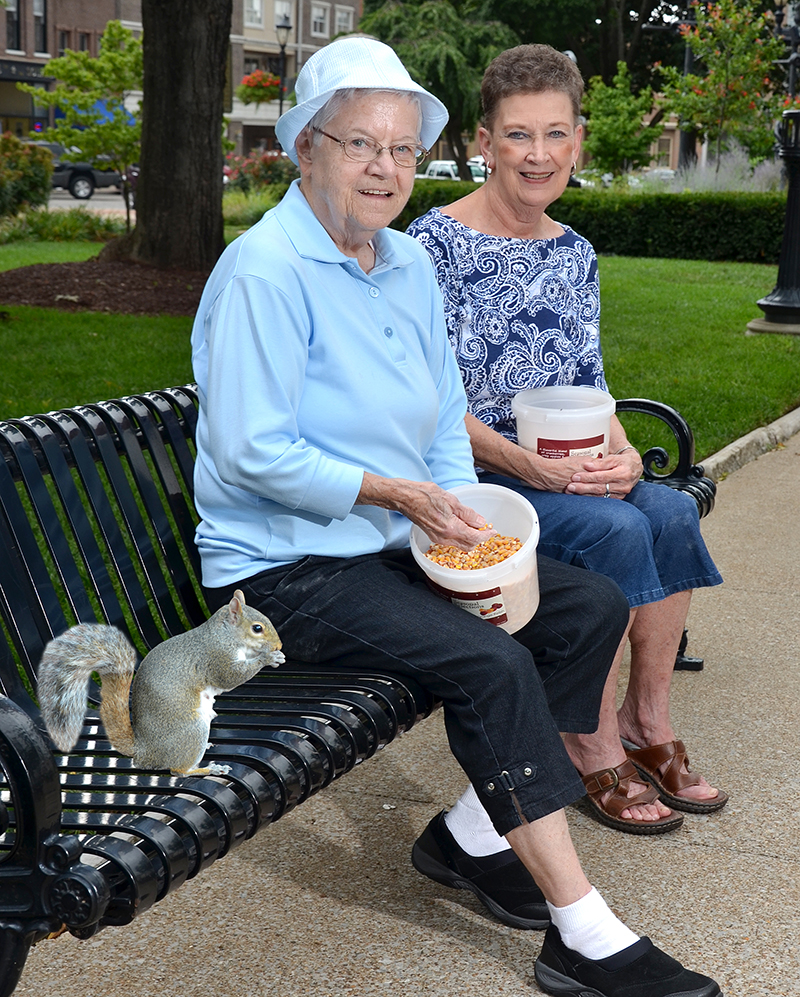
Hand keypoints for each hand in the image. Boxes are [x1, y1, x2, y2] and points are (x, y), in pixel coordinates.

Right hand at [357, 473, 495, 550]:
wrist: (405, 498)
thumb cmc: (425, 495)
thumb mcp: (451, 500)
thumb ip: (467, 513)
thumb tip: (480, 522)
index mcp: (450, 528)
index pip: (474, 538)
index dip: (486, 536)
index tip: (493, 531)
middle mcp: (444, 537)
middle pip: (468, 545)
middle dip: (479, 539)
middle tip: (486, 529)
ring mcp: (437, 538)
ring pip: (460, 545)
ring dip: (470, 539)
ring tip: (475, 527)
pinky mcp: (433, 536)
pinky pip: (452, 542)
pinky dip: (461, 537)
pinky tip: (463, 527)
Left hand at [565, 449, 642, 498]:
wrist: (635, 468)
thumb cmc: (623, 461)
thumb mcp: (614, 458)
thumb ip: (601, 462)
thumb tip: (587, 465)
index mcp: (623, 473)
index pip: (601, 476)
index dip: (587, 477)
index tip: (575, 476)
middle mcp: (624, 485)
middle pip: (600, 488)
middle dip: (583, 487)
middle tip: (570, 486)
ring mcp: (622, 493)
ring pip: (600, 495)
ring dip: (585, 494)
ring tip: (572, 492)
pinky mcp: (619, 498)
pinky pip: (603, 499)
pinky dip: (592, 498)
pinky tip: (582, 496)